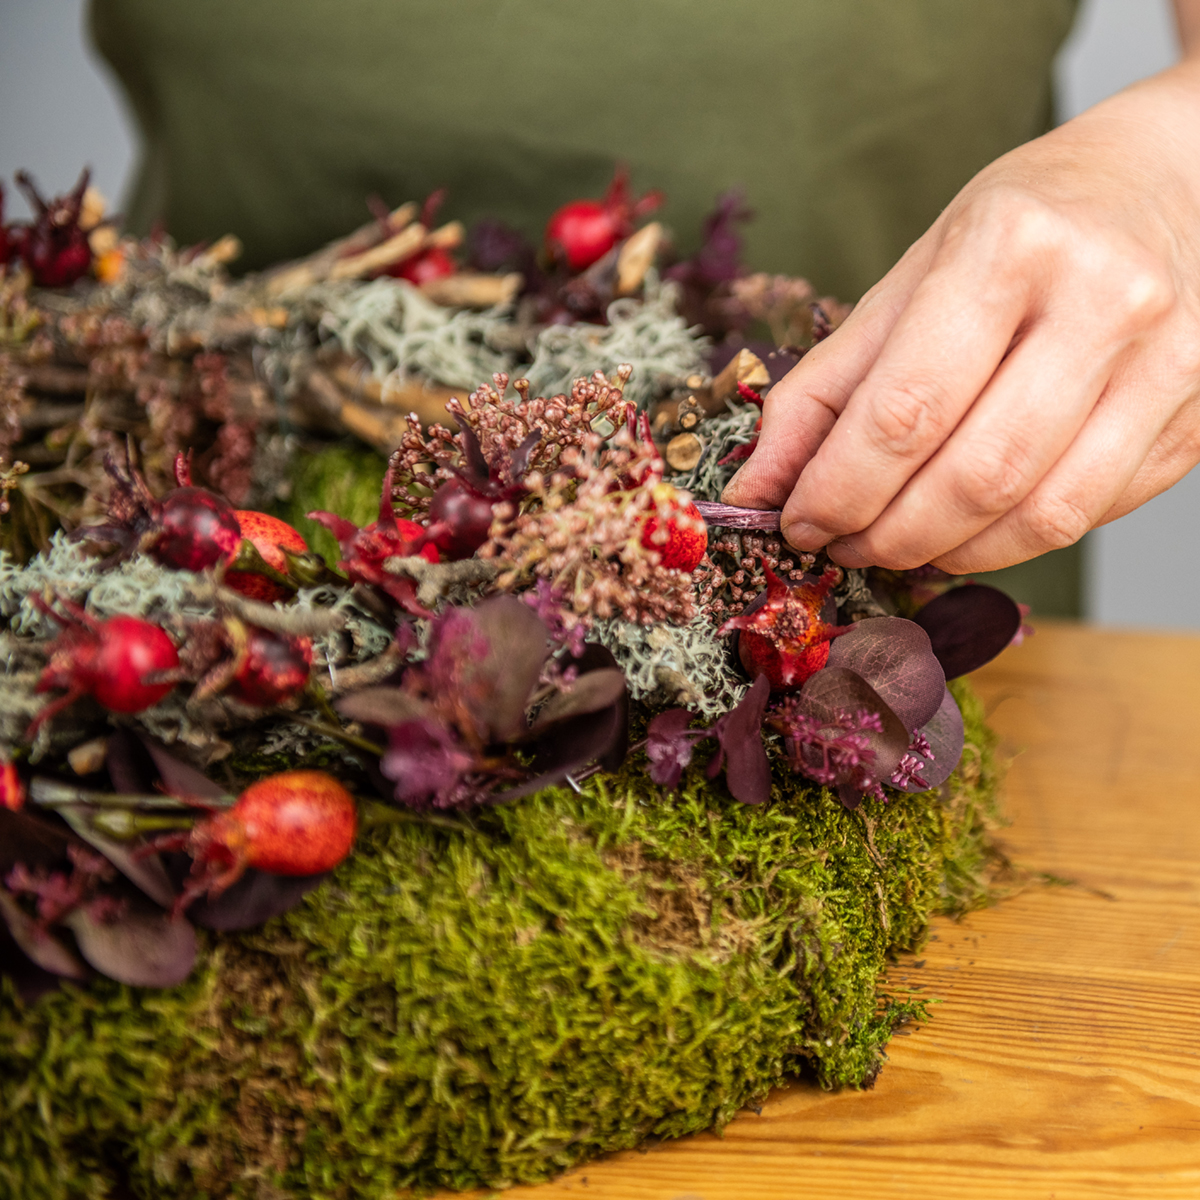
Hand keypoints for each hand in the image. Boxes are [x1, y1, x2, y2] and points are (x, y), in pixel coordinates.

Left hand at [723, 58, 1199, 573]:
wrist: (1169, 181)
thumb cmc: (1024, 227)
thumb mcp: (911, 278)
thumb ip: (827, 387)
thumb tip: (757, 487)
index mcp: (1010, 246)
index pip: (904, 410)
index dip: (838, 491)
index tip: (797, 523)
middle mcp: (1102, 301)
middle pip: (973, 476)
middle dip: (886, 534)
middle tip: (841, 544)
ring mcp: (1169, 362)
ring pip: (1039, 514)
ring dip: (947, 553)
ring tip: (896, 543)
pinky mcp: (1197, 415)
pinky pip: (1089, 515)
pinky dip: (1009, 542)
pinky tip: (967, 527)